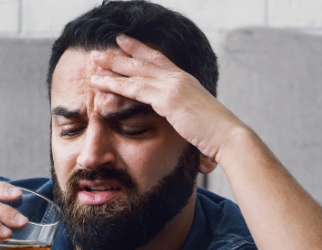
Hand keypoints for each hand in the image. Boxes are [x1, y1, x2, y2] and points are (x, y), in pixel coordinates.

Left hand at [88, 34, 248, 162]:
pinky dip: (116, 84)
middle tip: (98, 51)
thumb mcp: (195, 114)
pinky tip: (100, 83)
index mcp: (185, 80)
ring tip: (93, 61)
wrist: (227, 136)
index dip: (139, 48)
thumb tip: (176, 113)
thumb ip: (182, 109)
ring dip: (111, 66)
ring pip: (136, 72)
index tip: (122, 41)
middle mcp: (179, 78)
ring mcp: (174, 86)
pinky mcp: (168, 99)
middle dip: (118, 54)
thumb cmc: (214, 132)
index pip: (158, 59)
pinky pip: (135, 89)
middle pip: (143, 61)